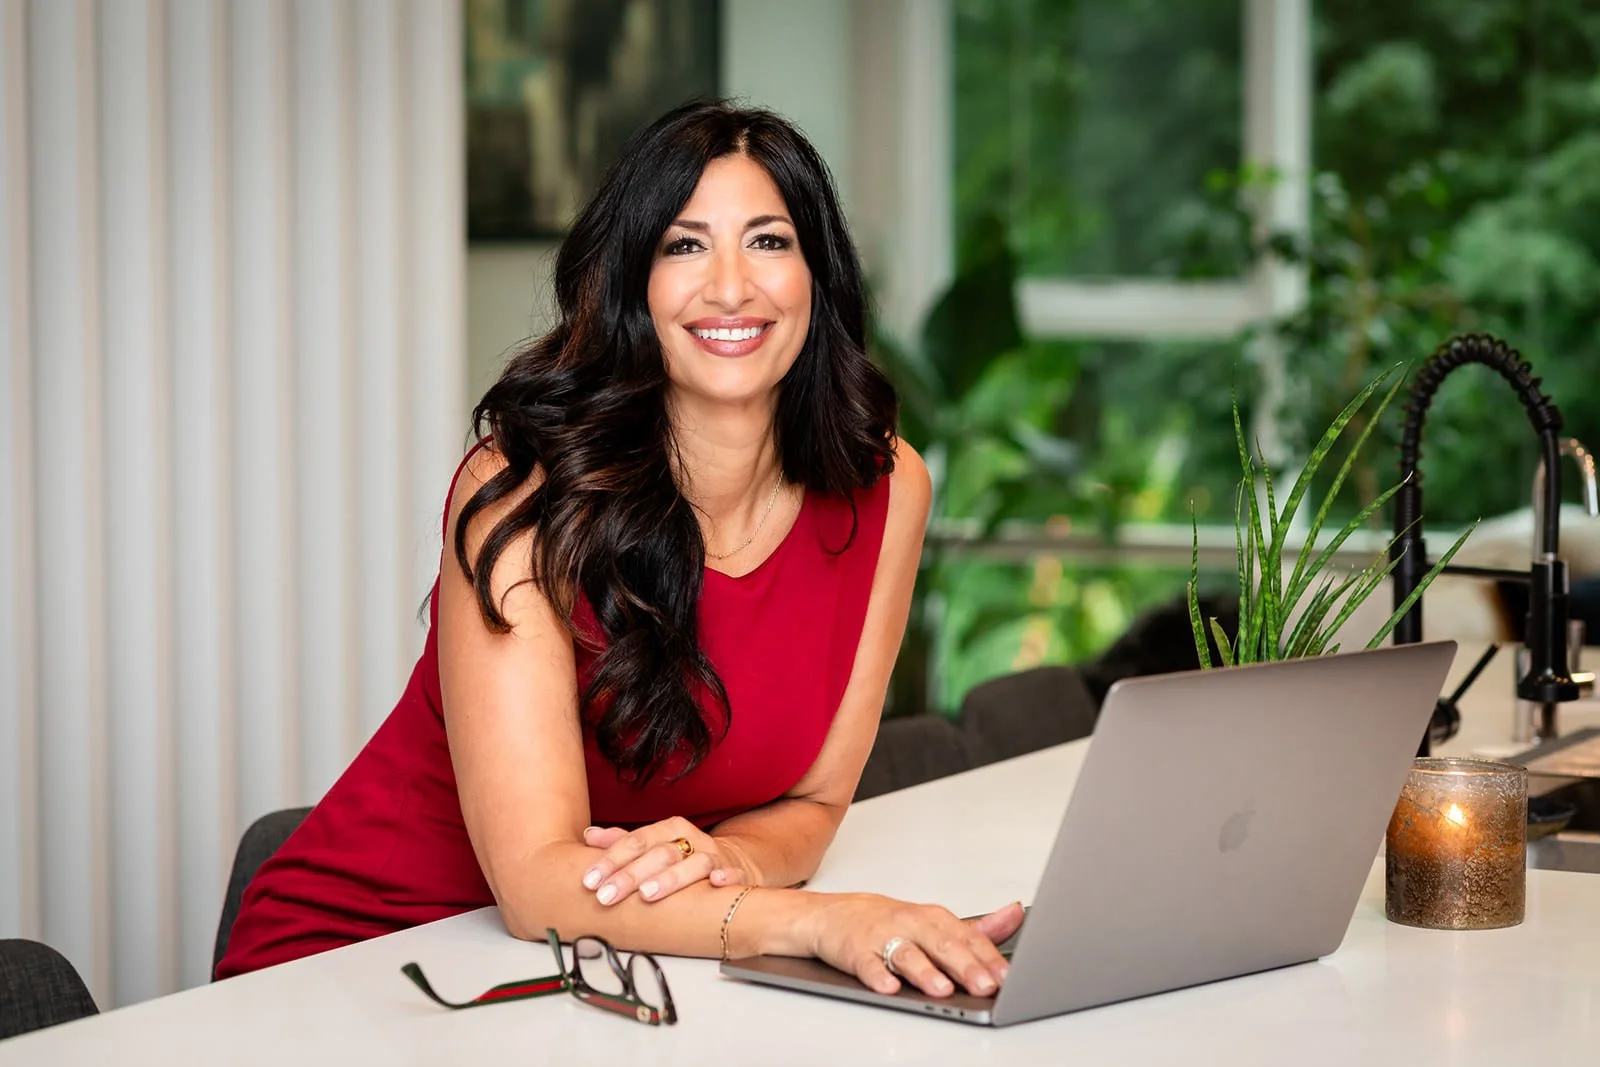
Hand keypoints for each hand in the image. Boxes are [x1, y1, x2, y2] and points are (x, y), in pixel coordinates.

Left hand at [579, 817, 754, 905]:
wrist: (731, 860)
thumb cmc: (682, 857)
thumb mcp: (652, 846)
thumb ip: (622, 842)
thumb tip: (587, 836)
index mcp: (668, 829)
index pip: (636, 841)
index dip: (611, 860)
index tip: (589, 881)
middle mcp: (692, 839)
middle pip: (660, 854)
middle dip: (631, 875)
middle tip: (606, 895)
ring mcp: (715, 857)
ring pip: (695, 864)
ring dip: (671, 878)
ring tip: (647, 894)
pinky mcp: (736, 874)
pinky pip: (734, 874)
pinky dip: (727, 878)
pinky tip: (716, 883)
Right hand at [804, 895, 1022, 998]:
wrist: (832, 915)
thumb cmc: (888, 921)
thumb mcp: (934, 922)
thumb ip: (977, 927)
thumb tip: (1015, 915)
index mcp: (933, 918)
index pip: (967, 937)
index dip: (987, 957)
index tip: (1006, 976)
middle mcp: (910, 924)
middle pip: (941, 945)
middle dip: (964, 966)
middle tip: (984, 985)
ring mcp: (882, 937)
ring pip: (906, 954)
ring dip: (924, 971)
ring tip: (941, 988)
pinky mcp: (855, 952)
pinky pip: (867, 965)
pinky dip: (877, 975)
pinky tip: (888, 986)